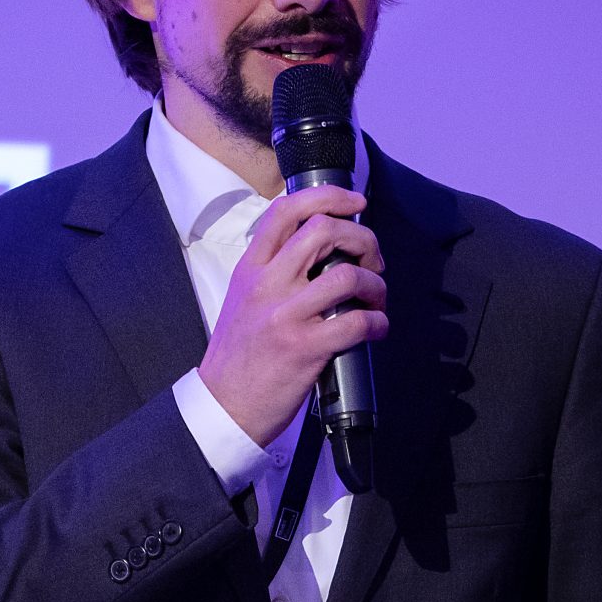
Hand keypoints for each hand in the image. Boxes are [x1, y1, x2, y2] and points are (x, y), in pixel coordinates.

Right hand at [195, 186, 387, 448]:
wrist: (223, 406)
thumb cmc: (239, 356)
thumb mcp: (243, 299)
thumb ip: (274, 271)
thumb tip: (324, 251)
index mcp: (250, 269)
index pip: (286, 211)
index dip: (327, 196)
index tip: (354, 202)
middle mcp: (267, 285)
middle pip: (324, 231)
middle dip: (362, 238)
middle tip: (372, 258)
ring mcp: (286, 315)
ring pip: (348, 274)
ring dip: (376, 284)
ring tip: (376, 298)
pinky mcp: (306, 347)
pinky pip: (357, 322)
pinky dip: (378, 322)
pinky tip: (376, 328)